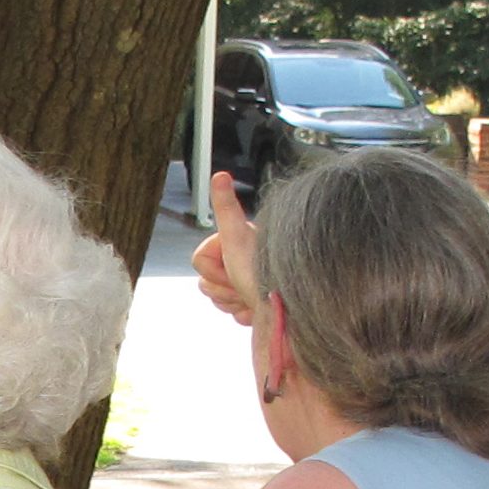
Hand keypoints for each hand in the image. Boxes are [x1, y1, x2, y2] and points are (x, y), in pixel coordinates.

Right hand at [192, 172, 259, 325]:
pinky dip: (244, 314)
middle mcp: (243, 260)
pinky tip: (259, 308)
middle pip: (207, 283)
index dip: (214, 269)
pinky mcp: (257, 305)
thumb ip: (226, 207)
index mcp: (236, 242)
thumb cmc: (263, 272)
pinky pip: (234, 314)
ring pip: (218, 300)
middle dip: (224, 289)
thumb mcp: (238, 237)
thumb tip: (220, 174)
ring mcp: (249, 283)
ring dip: (233, 302)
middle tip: (243, 286)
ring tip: (253, 297)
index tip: (233, 267)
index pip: (200, 261)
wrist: (288, 307)